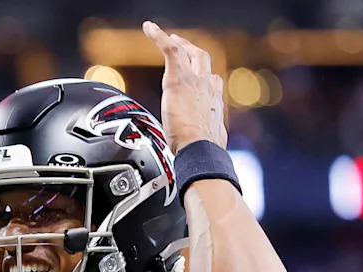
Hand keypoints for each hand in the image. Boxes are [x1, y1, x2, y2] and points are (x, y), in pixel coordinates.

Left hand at [143, 21, 226, 152]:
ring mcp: (194, 80)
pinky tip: (149, 28)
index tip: (198, 78)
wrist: (200, 147)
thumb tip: (190, 151)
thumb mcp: (203, 143)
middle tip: (182, 45)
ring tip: (167, 37)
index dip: (203, 78)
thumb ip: (198, 139)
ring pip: (188, 53)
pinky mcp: (178, 78)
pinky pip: (170, 49)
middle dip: (193, 51)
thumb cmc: (200, 151)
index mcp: (213, 102)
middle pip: (203, 61)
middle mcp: (207, 87)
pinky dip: (159, 36)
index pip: (210, 82)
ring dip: (177, 43)